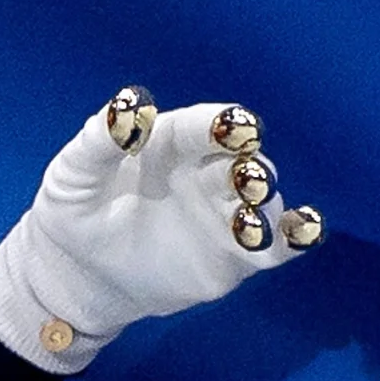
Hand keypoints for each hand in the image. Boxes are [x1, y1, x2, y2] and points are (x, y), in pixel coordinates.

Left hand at [0, 87, 322, 371]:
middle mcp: (207, 174)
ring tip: (252, 210)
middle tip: (248, 173)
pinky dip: (297, 235)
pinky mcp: (237, 257)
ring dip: (267, 203)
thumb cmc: (73, 209)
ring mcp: (225, 214)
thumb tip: (131, 107)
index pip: (204, 128)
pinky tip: (305, 228)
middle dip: (251, 166)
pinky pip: (278, 244)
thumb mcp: (74, 173)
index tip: (236, 124)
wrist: (77, 273)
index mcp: (171, 145)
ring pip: (265, 201)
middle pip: (244, 162)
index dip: (221, 124)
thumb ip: (100, 141)